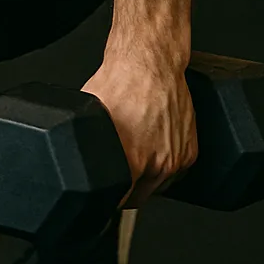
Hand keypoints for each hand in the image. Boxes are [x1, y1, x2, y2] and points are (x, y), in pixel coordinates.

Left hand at [81, 53, 197, 209]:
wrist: (150, 62)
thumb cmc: (122, 82)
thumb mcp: (91, 116)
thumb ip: (86, 144)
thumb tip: (74, 156)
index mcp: (134, 161)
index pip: (119, 201)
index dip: (108, 199)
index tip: (103, 195)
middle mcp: (159, 164)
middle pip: (139, 197)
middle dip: (126, 189)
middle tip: (117, 173)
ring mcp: (177, 158)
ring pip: (158, 186)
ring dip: (147, 179)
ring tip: (135, 156)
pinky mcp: (190, 151)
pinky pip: (176, 173)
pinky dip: (165, 167)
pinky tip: (152, 150)